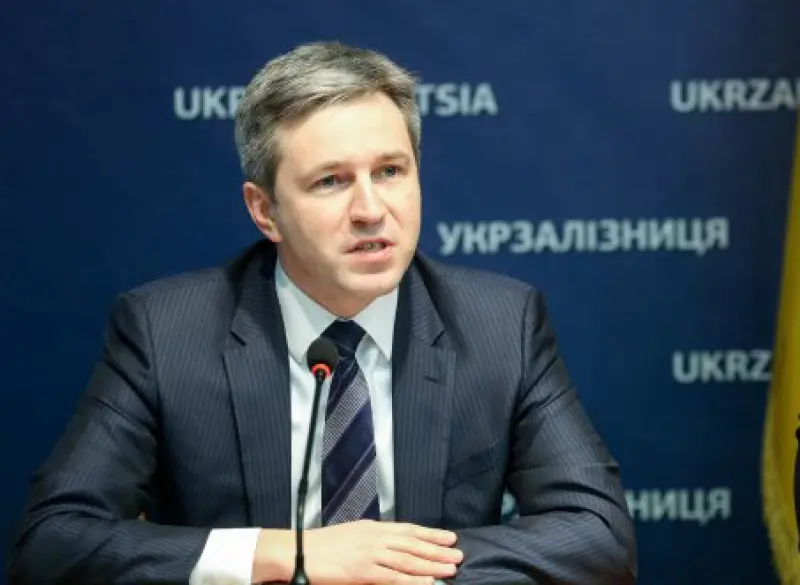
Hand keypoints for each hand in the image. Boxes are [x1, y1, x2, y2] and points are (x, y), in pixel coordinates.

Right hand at [254, 520, 462, 583]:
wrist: (299, 551)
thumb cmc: (322, 546)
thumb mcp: (352, 535)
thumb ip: (373, 540)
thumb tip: (392, 546)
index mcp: (373, 527)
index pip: (409, 530)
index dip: (431, 534)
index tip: (449, 537)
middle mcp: (375, 537)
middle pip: (413, 544)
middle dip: (438, 550)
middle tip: (458, 554)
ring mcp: (370, 554)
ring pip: (408, 560)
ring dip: (432, 565)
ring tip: (450, 568)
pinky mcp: (363, 571)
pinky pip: (394, 577)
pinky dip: (413, 580)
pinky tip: (427, 583)